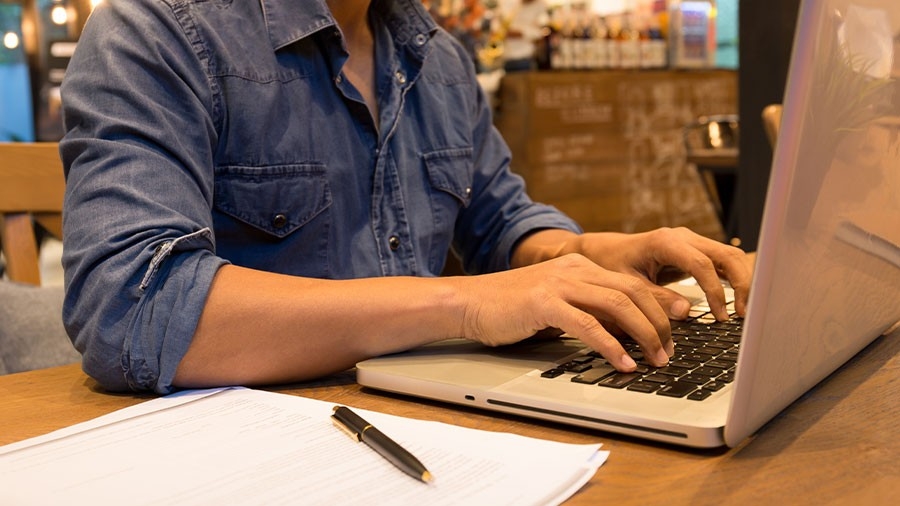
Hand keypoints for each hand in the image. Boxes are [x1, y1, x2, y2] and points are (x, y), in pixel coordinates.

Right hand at [458, 254, 672, 370]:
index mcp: (580, 267)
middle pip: (633, 292)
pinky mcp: (544, 303)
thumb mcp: (556, 304)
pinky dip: (611, 346)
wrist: (468, 302)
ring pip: (618, 305)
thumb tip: (623, 334)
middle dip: (659, 323)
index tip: (675, 331)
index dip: (659, 307)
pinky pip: (588, 325)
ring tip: (655, 360)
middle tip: (669, 351)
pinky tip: (623, 363)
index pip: (632, 284)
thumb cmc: (508, 309)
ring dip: (644, 335)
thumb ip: (587, 311)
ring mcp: (559, 284)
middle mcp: (574, 270)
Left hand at [566, 228, 752, 320]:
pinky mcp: (694, 250)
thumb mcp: (628, 285)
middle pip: (726, 254)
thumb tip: (686, 312)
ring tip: (742, 311)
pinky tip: (734, 301)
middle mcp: (682, 237)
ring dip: (740, 281)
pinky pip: (720, 261)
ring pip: (728, 255)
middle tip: (743, 314)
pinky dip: (731, 278)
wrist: (605, 251)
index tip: (720, 316)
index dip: (715, 291)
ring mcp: (691, 241)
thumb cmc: (612, 265)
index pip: (702, 265)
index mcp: (665, 242)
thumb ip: (656, 298)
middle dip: (740, 283)